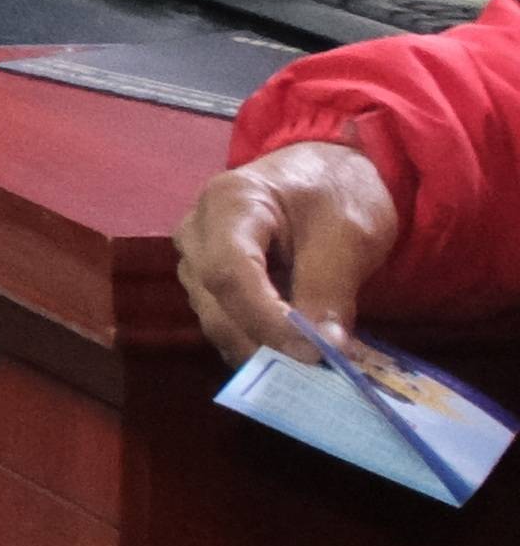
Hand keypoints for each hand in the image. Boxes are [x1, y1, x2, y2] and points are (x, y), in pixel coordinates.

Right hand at [177, 137, 401, 363]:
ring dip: (263, 351)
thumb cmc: (337, 192)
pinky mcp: (207, 283)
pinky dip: (261, 346)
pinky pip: (226, 323)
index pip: (229, 273)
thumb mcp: (349, 232)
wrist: (327, 171)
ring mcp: (196, 259)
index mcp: (228, 203)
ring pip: (216, 322)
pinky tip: (296, 353)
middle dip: (265, 345)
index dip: (266, 320)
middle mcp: (196, 233)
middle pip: (215, 305)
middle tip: (320, 373)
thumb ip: (331, 287)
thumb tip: (325, 349)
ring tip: (313, 368)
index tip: (313, 354)